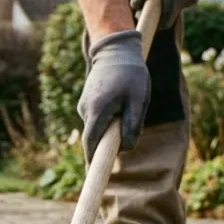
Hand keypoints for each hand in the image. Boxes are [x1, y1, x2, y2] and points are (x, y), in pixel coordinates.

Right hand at [77, 30, 150, 162]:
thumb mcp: (140, 98)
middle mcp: (86, 110)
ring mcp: (83, 106)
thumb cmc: (131, 73)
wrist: (115, 49)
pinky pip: (97, 118)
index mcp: (98, 110)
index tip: (94, 174)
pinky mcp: (86, 102)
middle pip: (94, 137)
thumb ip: (132, 124)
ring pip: (97, 127)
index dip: (93, 160)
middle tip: (126, 130)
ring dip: (110, 126)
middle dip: (108, 141)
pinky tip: (119, 101)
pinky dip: (107, 118)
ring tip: (126, 105)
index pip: (91, 143)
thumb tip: (126, 147)